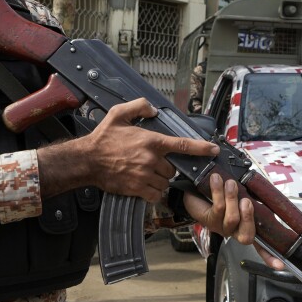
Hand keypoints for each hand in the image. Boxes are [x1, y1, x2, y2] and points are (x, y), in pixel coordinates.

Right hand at [37, 98, 218, 201]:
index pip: (182, 144)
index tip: (214, 150)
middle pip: (172, 167)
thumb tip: (154, 109)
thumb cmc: (103, 138)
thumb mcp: (119, 114)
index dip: (201, 148)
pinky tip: (145, 185)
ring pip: (165, 182)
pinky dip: (154, 192)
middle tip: (152, 161)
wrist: (87, 161)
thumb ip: (139, 106)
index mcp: (151, 141)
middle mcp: (151, 159)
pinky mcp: (137, 189)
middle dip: (167, 165)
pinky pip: (156, 194)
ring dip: (160, 179)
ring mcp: (145, 176)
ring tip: (146, 172)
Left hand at [183, 173, 284, 269]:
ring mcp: (222, 228)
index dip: (270, 256)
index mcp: (246, 226)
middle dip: (248, 217)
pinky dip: (218, 192)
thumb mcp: (240, 194)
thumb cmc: (222, 192)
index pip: (260, 246)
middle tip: (246, 201)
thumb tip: (262, 193)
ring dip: (231, 198)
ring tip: (229, 183)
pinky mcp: (209, 220)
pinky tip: (216, 180)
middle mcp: (235, 231)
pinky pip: (217, 208)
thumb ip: (252, 196)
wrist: (195, 189)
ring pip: (232, 219)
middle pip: (246, 236)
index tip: (280, 266)